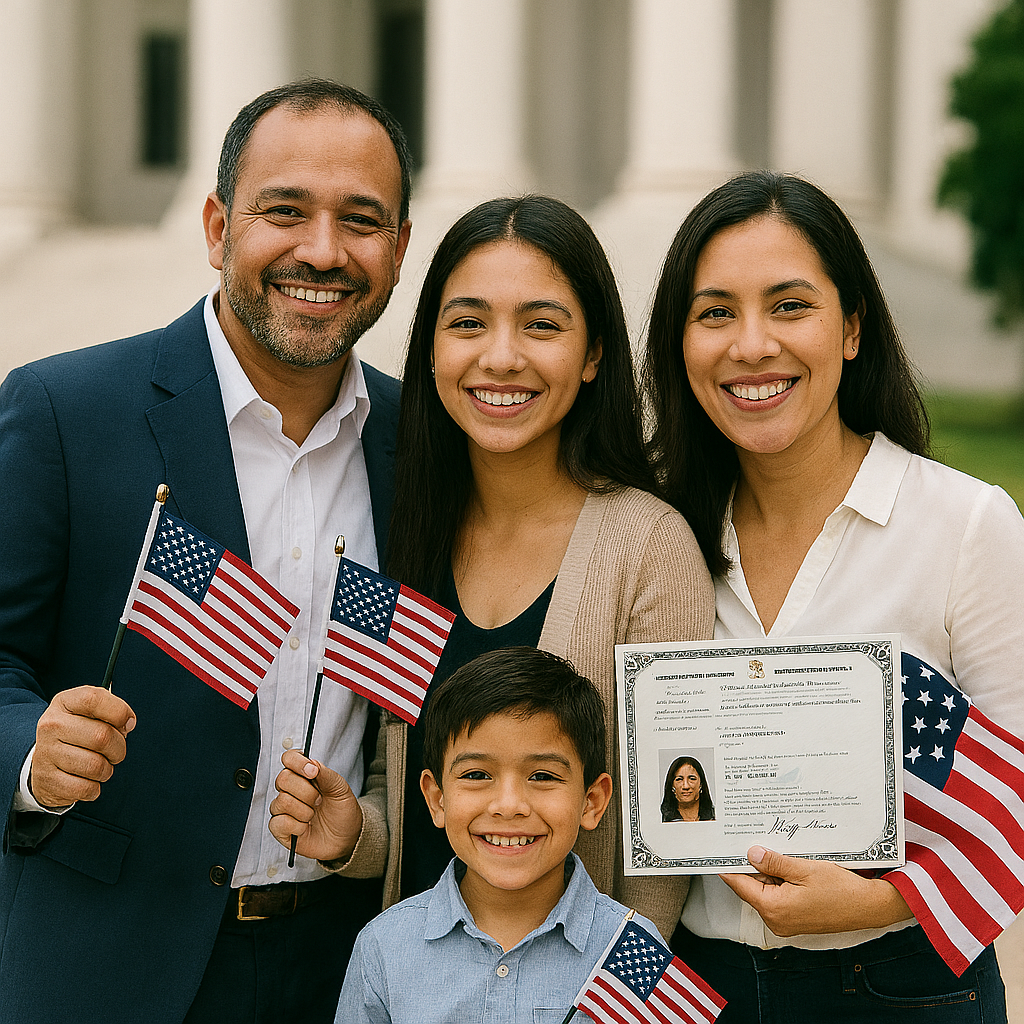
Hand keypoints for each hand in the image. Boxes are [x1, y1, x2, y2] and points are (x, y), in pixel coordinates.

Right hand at [31, 686, 136, 807]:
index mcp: (64, 703)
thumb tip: (128, 724)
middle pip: (102, 736)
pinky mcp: (47, 779)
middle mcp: (51, 725)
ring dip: (107, 770)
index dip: (119, 712)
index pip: (94, 699)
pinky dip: (94, 788)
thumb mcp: (90, 712)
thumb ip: (112, 711)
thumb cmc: (77, 732)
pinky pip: (85, 788)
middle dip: (119, 748)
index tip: (128, 724)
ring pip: (96, 766)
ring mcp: (46, 753)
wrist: (44, 761)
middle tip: (115, 752)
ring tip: (100, 766)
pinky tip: (87, 781)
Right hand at [269, 750, 363, 862]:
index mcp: (303, 775)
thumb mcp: (340, 789)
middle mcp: (290, 790)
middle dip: (307, 792)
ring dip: (304, 811)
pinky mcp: (280, 829)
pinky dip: (297, 826)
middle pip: (283, 779)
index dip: (297, 762)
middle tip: (320, 800)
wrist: (346, 836)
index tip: (313, 772)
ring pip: (282, 801)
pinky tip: (305, 828)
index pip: (289, 758)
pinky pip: (278, 823)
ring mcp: (283, 809)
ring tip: (313, 815)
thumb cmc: (341, 810)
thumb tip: (312, 764)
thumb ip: (326, 774)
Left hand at [719, 845, 911, 935]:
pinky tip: (784, 864)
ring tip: (770, 848)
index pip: (739, 883)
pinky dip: (777, 881)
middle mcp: (776, 920)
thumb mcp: (804, 869)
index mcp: (774, 908)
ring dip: (766, 871)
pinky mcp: (794, 919)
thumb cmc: (840, 890)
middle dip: (750, 864)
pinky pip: (777, 897)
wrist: (868, 907)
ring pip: (764, 891)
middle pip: (750, 887)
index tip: (717, 849)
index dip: (728, 865)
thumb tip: (751, 854)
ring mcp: (785, 921)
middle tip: (746, 839)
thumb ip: (774, 862)